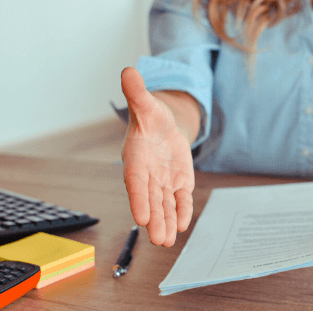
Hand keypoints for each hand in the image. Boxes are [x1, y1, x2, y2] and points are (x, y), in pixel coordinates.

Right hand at [121, 67, 194, 246]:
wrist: (164, 126)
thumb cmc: (151, 117)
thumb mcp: (147, 103)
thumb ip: (137, 92)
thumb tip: (128, 71)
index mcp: (136, 158)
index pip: (136, 182)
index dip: (138, 199)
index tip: (142, 217)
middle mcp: (148, 174)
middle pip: (150, 200)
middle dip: (155, 219)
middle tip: (159, 239)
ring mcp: (163, 181)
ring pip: (165, 204)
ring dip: (167, 222)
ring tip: (167, 241)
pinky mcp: (178, 183)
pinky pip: (180, 199)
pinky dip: (182, 210)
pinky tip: (183, 223)